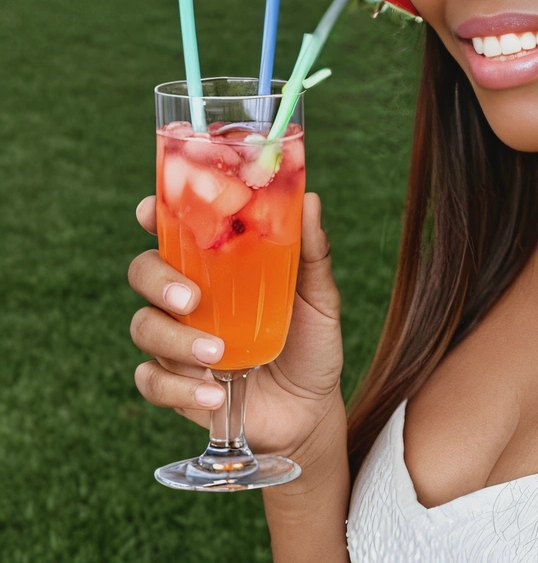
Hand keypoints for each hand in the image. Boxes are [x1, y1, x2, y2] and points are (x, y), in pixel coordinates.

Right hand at [129, 193, 345, 463]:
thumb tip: (311, 201)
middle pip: (144, 272)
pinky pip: (150, 380)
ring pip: (144, 327)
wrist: (309, 410)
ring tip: (218, 355)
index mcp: (217, 266)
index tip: (151, 212)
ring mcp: (177, 340)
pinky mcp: (175, 383)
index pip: (175, 232)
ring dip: (175, 340)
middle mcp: (189, 297)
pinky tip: (213, 393)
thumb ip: (312, 253)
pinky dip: (177, 387)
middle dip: (158, 282)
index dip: (156, 216)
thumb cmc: (311, 342)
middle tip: (191, 299)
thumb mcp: (319, 297)